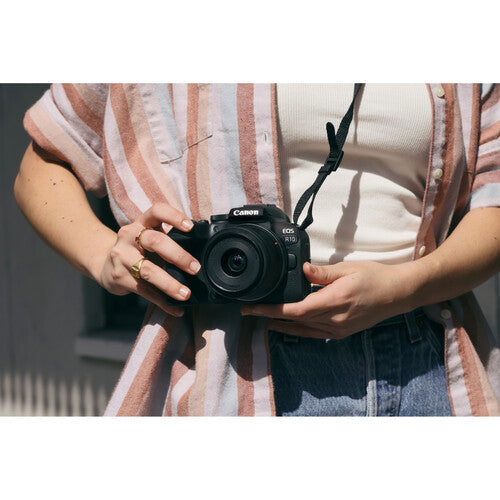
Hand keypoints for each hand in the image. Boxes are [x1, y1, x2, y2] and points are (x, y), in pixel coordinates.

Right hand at [95, 203, 200, 316]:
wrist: (105, 264)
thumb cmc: (137, 250)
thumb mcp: (149, 238)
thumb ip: (170, 240)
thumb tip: (201, 253)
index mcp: (141, 223)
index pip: (157, 211)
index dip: (174, 216)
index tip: (191, 227)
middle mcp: (129, 236)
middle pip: (155, 241)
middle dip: (178, 255)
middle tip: (195, 268)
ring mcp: (122, 256)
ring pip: (147, 270)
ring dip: (169, 284)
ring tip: (185, 294)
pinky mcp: (120, 277)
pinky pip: (144, 290)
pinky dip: (162, 301)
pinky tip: (175, 308)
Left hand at [241, 261, 414, 338]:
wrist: (398, 294)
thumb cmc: (375, 278)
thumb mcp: (348, 269)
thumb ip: (322, 272)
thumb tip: (302, 269)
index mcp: (334, 301)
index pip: (295, 310)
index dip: (271, 310)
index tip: (253, 309)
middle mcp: (335, 319)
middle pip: (295, 321)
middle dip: (271, 316)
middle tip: (251, 311)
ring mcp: (339, 328)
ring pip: (304, 329)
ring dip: (283, 325)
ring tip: (265, 320)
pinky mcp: (344, 331)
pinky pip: (316, 333)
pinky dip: (300, 331)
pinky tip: (290, 328)